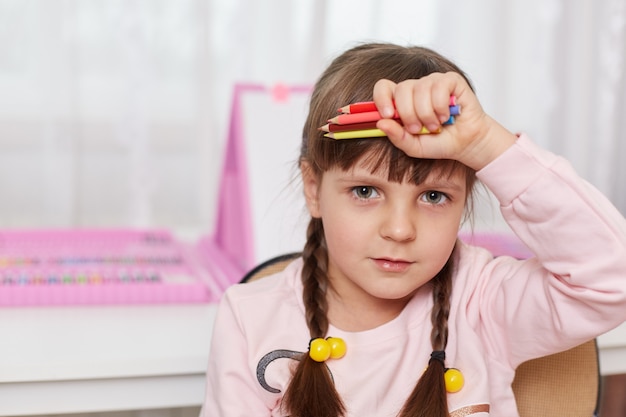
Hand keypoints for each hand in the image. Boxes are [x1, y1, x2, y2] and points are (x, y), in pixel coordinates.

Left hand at [373, 72, 516, 170]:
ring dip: (427, 113)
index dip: (382, 98)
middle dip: (408, 114)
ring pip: (420, 89)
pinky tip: (446, 115)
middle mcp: (416, 88)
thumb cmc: (439, 142)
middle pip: (402, 89)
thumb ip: (396, 136)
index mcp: (402, 101)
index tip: (388, 115)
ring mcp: (433, 82)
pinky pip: (439, 86)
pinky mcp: (450, 80)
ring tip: (435, 125)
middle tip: (418, 129)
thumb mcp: (413, 146)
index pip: (383, 87)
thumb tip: (380, 123)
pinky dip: (440, 106)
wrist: (466, 144)